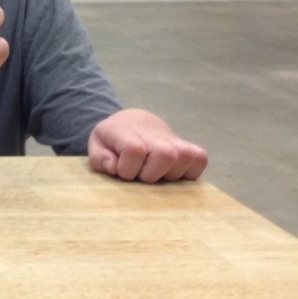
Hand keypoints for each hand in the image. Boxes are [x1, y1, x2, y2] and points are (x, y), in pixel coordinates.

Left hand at [88, 109, 207, 182]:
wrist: (134, 123)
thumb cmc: (114, 140)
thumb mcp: (98, 146)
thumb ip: (100, 159)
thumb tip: (114, 167)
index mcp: (129, 133)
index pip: (135, 151)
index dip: (126, 168)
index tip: (121, 169)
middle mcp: (156, 136)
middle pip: (165, 156)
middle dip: (150, 174)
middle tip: (140, 173)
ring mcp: (176, 141)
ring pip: (183, 159)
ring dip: (168, 174)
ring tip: (155, 171)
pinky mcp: (192, 150)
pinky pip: (199, 161)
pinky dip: (189, 172)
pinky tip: (171, 172)